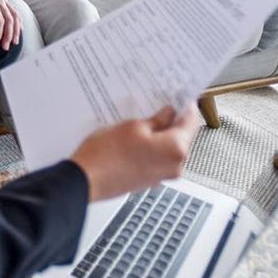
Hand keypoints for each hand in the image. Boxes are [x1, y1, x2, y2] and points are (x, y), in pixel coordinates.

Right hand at [70, 104, 200, 201]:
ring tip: (142, 118)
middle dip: (171, 119)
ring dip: (159, 133)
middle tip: (158, 103)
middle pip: (182, 136)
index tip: (182, 96)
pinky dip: (150, 146)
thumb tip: (168, 114)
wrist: (86, 181)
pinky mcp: (148, 180)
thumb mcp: (133, 126)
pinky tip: (135, 136)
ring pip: (168, 147)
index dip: (186, 105)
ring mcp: (161, 175)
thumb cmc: (107, 156)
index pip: (191, 121)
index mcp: (176, 150)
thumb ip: (157, 120)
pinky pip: (156, 157)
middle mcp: (174, 166)